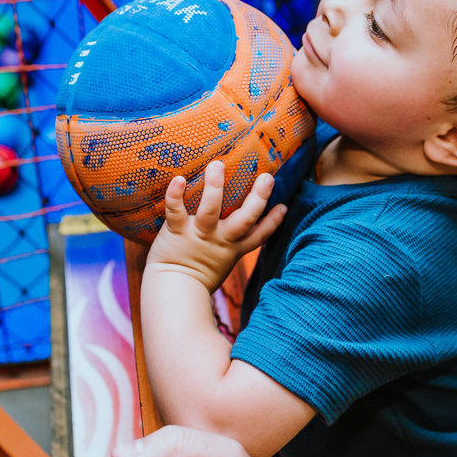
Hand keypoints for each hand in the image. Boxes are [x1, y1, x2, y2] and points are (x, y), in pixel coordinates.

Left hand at [146, 159, 287, 291]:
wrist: (172, 292)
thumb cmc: (195, 278)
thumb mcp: (221, 264)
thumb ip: (228, 247)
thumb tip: (233, 229)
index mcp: (233, 249)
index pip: (259, 235)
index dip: (273, 222)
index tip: (284, 206)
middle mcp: (220, 240)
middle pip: (245, 219)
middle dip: (258, 198)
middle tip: (268, 177)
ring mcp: (199, 235)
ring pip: (211, 209)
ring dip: (215, 186)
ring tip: (218, 164)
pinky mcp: (177, 233)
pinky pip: (175, 212)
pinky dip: (175, 195)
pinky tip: (179, 179)